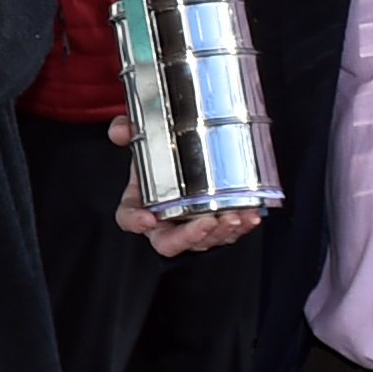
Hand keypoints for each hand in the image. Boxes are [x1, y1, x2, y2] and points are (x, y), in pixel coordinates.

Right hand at [110, 114, 261, 255]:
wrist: (186, 152)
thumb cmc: (162, 155)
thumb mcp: (143, 139)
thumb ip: (129, 130)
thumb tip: (121, 130)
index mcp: (140, 204)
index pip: (129, 219)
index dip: (136, 222)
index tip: (147, 218)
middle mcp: (165, 222)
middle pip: (169, 242)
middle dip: (190, 236)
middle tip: (207, 221)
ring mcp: (190, 227)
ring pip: (203, 241)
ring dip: (221, 233)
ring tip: (236, 216)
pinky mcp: (215, 227)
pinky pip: (227, 234)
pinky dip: (241, 226)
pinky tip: (251, 216)